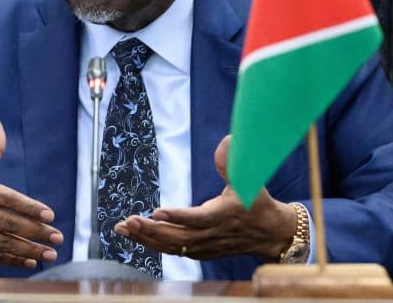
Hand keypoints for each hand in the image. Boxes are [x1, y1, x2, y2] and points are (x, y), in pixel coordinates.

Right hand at [0, 119, 63, 268]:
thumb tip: (0, 127)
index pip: (8, 198)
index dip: (30, 207)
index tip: (50, 214)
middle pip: (9, 223)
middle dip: (37, 232)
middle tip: (57, 237)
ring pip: (2, 243)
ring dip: (29, 250)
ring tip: (49, 253)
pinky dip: (9, 260)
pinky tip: (27, 261)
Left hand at [114, 135, 295, 260]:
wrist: (269, 233)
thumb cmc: (257, 202)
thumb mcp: (250, 179)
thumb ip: (233, 162)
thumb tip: (227, 141)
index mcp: (224, 215)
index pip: (198, 219)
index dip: (178, 217)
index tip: (157, 212)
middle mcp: (212, 234)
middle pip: (177, 237)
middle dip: (151, 230)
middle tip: (128, 221)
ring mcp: (205, 246)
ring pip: (171, 246)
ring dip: (146, 238)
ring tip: (123, 228)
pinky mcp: (200, 251)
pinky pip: (172, 250)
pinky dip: (153, 244)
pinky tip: (136, 236)